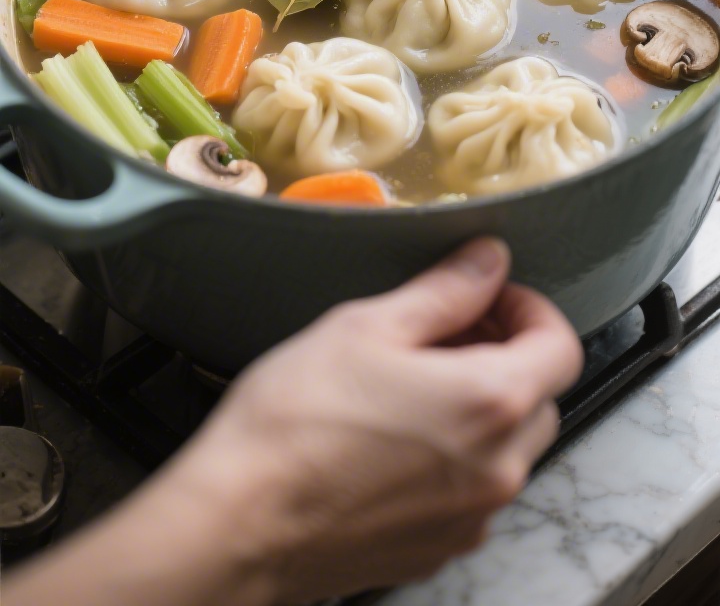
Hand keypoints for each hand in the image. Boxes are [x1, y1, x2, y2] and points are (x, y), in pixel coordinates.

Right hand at [5, 241, 582, 605]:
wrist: (239, 524)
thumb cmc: (296, 421)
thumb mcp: (368, 325)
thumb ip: (444, 290)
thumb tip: (488, 259)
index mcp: (491, 402)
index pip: (561, 346)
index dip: (528, 308)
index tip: (487, 294)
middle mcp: (499, 469)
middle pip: (540, 398)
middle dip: (506, 354)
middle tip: (446, 330)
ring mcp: (471, 519)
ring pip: (508, 449)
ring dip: (481, 408)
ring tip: (411, 382)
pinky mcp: (436, 551)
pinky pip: (471, 493)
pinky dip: (454, 458)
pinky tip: (392, 437)